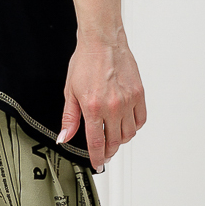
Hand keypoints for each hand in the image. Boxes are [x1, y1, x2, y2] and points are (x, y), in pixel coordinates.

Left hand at [57, 29, 146, 171]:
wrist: (103, 42)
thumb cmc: (86, 61)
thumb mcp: (70, 92)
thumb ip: (69, 118)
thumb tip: (64, 137)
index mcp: (93, 107)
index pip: (97, 142)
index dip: (96, 157)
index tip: (97, 163)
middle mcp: (113, 106)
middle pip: (114, 141)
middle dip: (108, 151)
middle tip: (104, 153)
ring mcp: (128, 101)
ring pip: (129, 134)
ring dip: (120, 140)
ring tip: (113, 138)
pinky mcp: (139, 94)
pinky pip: (140, 119)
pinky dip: (134, 127)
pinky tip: (126, 125)